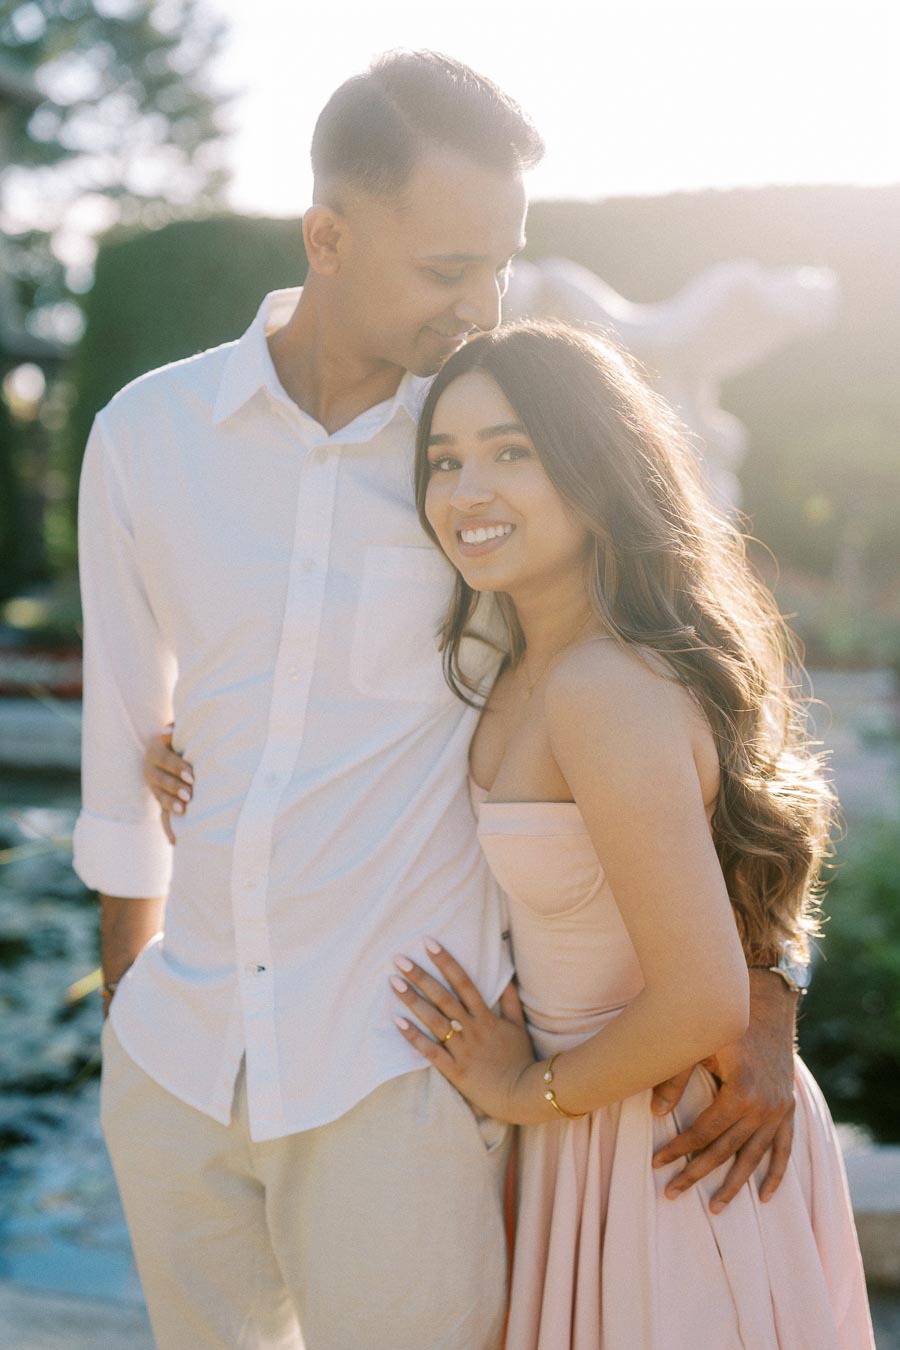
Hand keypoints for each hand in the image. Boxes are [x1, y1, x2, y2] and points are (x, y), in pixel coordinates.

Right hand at [144, 724, 192, 844]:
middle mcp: (151, 769)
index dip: (178, 768)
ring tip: (184, 811)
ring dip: (171, 805)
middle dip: (175, 788)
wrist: (176, 745)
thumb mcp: (180, 729)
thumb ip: (176, 728)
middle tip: (190, 795)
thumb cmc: (184, 735)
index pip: (165, 760)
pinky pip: (162, 815)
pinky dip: (169, 828)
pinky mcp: (162, 799)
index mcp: (155, 750)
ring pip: (160, 797)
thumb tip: (168, 730)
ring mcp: (155, 786)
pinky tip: (176, 840)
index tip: (193, 776)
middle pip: (160, 780)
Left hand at [391, 940, 538, 1123]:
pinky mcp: (455, 1070)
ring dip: (413, 1001)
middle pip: (443, 997)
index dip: (445, 961)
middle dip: (420, 976)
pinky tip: (398, 1021)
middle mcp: (472, 1029)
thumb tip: (506, 974)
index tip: (428, 943)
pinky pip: (431, 1051)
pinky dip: (414, 1036)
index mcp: (486, 1016)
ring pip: (434, 1020)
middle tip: (399, 959)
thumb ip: (509, 1000)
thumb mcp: (517, 1026)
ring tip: (394, 982)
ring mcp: (462, 1050)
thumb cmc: (520, 1059)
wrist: (524, 1093)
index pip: (462, 982)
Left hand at [651, 970, 796, 1210]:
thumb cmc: (724, 1023)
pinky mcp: (788, 1109)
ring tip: (715, 1209)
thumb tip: (656, 1113)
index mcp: (741, 1092)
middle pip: (726, 1151)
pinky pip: (784, 1149)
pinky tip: (765, 1196)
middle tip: (672, 1194)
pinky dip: (776, 1173)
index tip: (656, 1164)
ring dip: (734, 1184)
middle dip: (697, 1174)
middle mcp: (764, 1107)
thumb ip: (675, 1078)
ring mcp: (779, 1110)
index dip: (678, 1150)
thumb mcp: (697, 1044)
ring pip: (753, 1158)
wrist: (766, 1005)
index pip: (704, 1133)